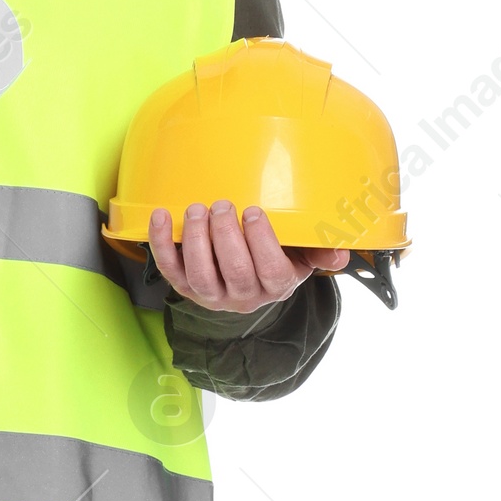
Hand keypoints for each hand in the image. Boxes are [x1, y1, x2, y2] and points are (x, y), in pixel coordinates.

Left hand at [148, 199, 348, 312]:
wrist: (247, 283)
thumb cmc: (278, 258)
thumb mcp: (303, 256)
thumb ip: (321, 251)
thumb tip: (340, 254)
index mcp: (276, 285)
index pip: (270, 270)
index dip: (261, 242)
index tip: (253, 212)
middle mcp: (243, 296)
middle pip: (234, 271)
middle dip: (226, 235)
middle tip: (224, 205)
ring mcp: (212, 295)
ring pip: (200, 274)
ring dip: (196, 240)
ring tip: (197, 209)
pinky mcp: (185, 288)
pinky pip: (169, 269)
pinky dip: (161, 243)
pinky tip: (161, 217)